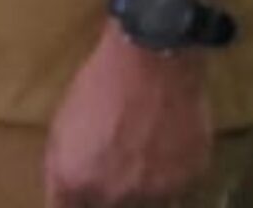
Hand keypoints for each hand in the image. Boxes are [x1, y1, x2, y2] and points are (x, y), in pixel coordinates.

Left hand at [43, 32, 212, 207]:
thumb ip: (63, 166)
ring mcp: (154, 192)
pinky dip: (173, 169)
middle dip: (110, 189)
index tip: (83, 190)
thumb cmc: (100, 82)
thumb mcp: (63, 123)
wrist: (152, 59)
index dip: (76, 200)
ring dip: (144, 182)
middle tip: (119, 156)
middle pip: (109, 207)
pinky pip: (177, 184)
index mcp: (75, 181)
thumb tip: (69, 192)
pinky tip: (169, 138)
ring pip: (147, 200)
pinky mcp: (189, 179)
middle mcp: (112, 195)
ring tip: (145, 144)